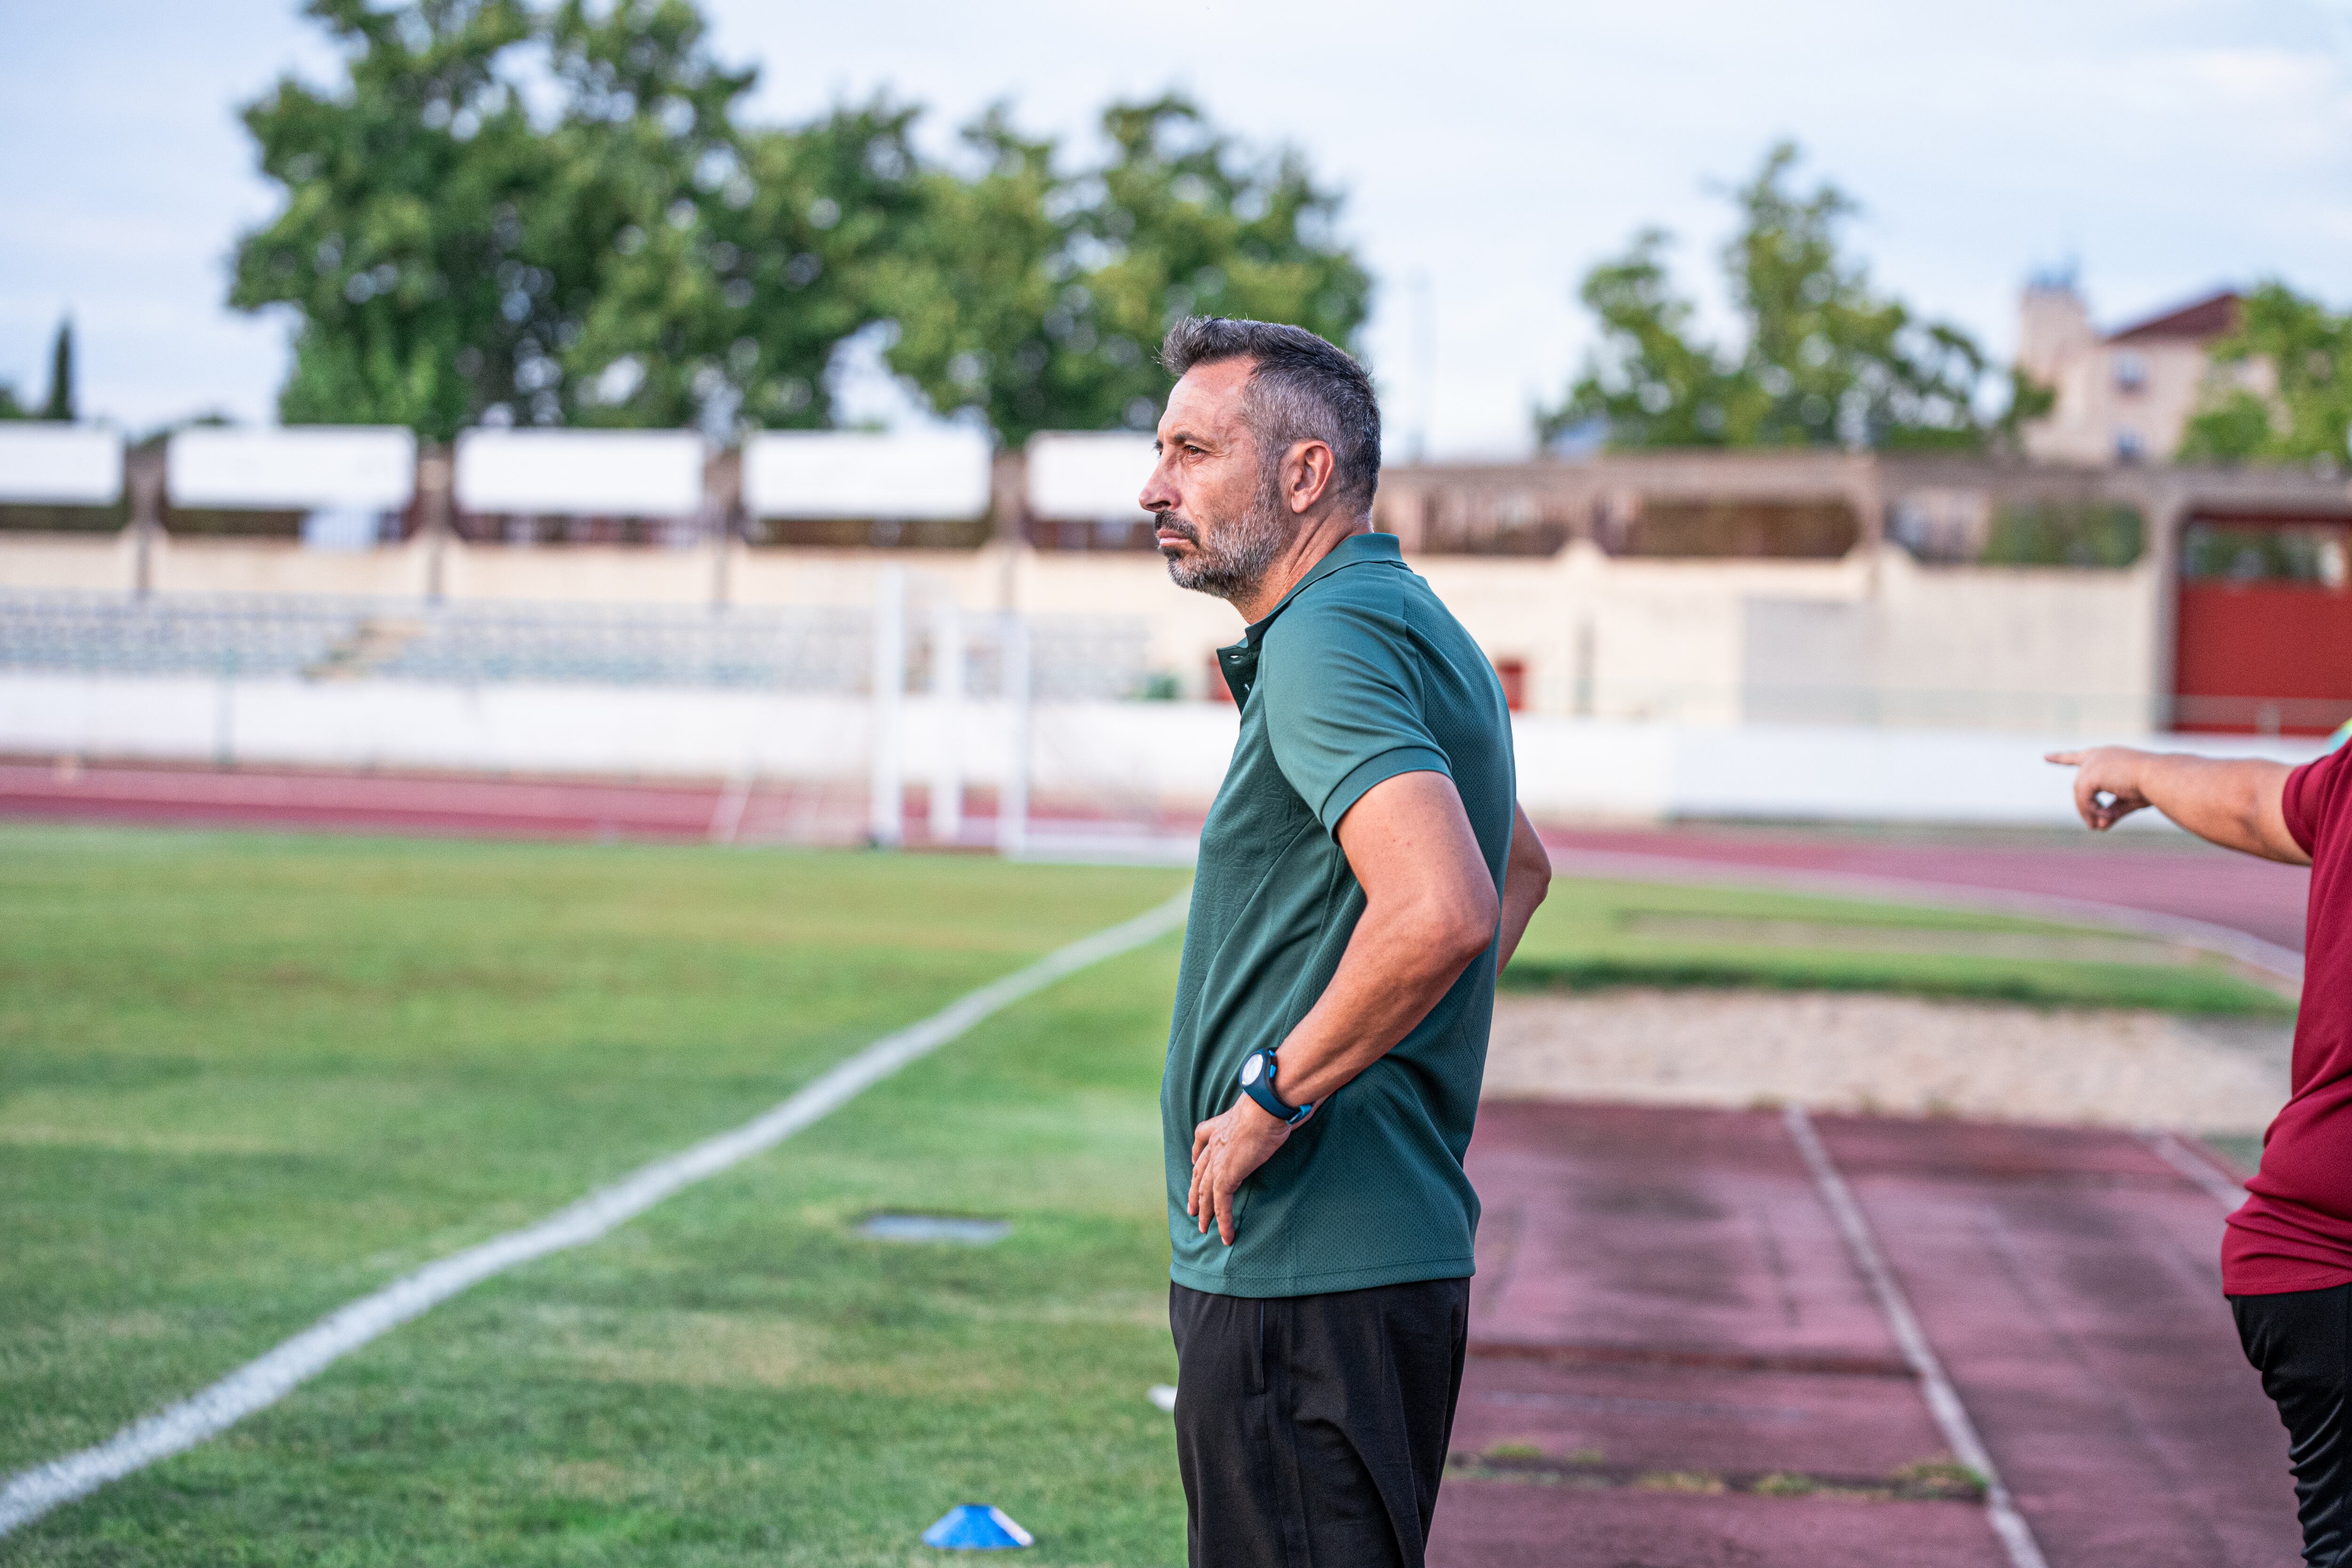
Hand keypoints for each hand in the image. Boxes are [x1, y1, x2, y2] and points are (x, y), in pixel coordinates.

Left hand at [1187, 1097, 1303, 1245]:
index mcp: (1220, 1125)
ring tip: (1203, 1228)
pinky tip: (1226, 1236)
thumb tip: (1283, 1113)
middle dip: (1195, 1192)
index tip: (1193, 1161)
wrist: (1267, 1107)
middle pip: (1199, 1172)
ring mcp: (1217, 1161)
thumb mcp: (1262, 1110)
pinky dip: (1223, 1222)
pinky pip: (1221, 1205)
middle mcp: (1214, 1144)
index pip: (1201, 1140)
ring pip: (1205, 1193)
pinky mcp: (1226, 1176)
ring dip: (1205, 1212)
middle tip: (1193, 1209)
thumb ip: (1264, 1116)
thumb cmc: (1271, 1104)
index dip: (1196, 1153)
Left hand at [2046, 746, 2150, 830]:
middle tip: (2094, 827)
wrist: (2162, 778)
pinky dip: (2090, 809)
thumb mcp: (2129, 801)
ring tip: (2098, 826)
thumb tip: (2097, 827)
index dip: (2061, 758)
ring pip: (2080, 792)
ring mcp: (2093, 762)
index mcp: (2108, 756)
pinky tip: (2103, 815)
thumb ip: (2111, 812)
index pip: (2080, 757)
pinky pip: (2083, 797)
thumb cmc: (2152, 786)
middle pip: (2080, 785)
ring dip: (2087, 811)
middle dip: (2084, 807)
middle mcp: (2098, 755)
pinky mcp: (2091, 773)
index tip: (2045, 757)